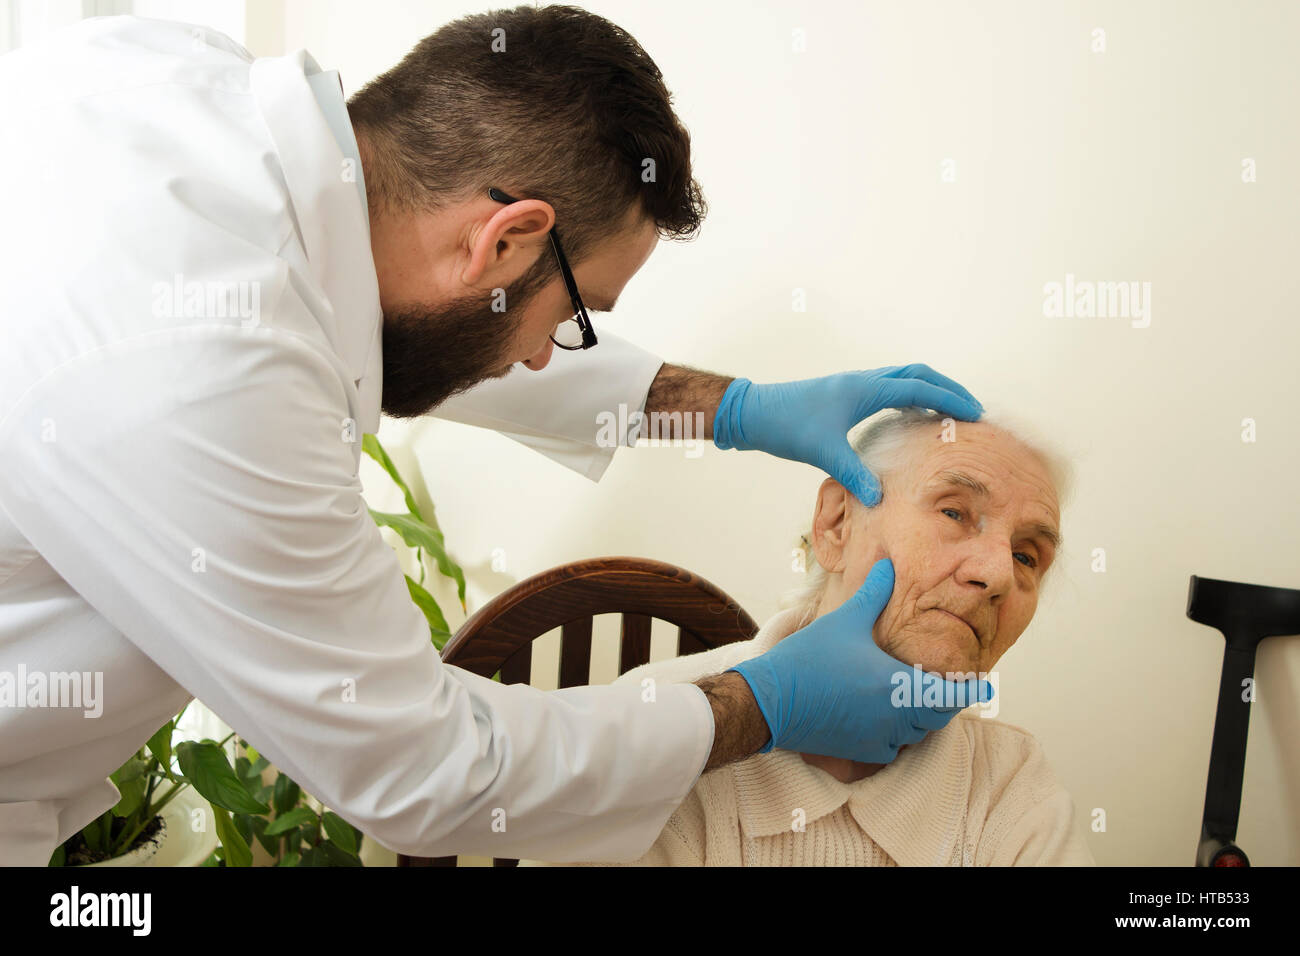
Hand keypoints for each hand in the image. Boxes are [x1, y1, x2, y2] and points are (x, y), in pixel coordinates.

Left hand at [712, 365, 983, 505]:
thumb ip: (854, 474)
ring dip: (929, 387)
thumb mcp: (822, 452)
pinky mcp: (844, 394)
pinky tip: (910, 415)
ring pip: (902, 377)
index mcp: (864, 388)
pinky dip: (908, 394)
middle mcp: (862, 380)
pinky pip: (887, 387)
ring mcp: (853, 385)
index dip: (950, 398)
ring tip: (949, 409)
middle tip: (972, 407)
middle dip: (948, 387)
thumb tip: (880, 498)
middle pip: (917, 373)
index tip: (976, 413)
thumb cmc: (786, 426)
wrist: (754, 412)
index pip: (919, 386)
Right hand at [727, 559, 992, 763]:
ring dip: (922, 717)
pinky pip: (893, 748)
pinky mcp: (860, 751)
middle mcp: (895, 718)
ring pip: (917, 733)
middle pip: (937, 716)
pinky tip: (889, 718)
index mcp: (897, 685)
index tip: (984, 684)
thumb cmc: (809, 659)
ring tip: (918, 697)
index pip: (950, 696)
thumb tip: (888, 564)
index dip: (969, 691)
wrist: (771, 702)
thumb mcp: (845, 621)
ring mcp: (878, 737)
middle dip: (945, 702)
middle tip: (949, 686)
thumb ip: (873, 593)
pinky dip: (899, 734)